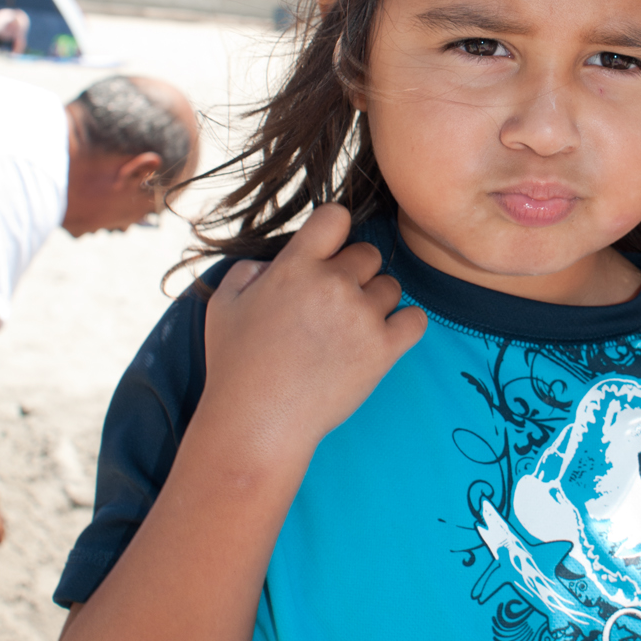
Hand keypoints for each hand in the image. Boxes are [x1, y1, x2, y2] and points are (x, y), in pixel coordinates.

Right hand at [202, 205, 426, 464]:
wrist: (258, 424)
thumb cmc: (235, 366)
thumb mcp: (224, 305)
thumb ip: (250, 270)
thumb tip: (276, 262)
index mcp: (296, 267)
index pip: (335, 217)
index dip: (333, 230)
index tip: (326, 252)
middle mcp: (334, 285)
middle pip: (368, 254)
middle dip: (352, 273)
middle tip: (331, 306)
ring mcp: (362, 317)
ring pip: (391, 286)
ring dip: (374, 302)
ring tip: (347, 330)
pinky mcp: (384, 350)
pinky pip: (416, 319)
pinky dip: (403, 325)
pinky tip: (381, 337)